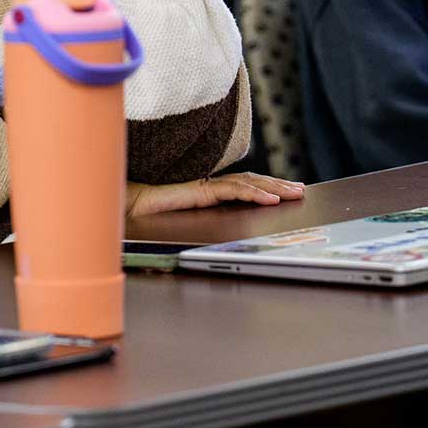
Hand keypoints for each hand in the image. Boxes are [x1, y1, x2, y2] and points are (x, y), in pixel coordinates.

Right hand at [124, 173, 304, 217]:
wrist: (127, 210)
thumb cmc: (149, 219)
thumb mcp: (185, 226)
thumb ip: (204, 228)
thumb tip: (224, 245)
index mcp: (208, 194)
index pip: (244, 186)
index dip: (266, 186)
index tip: (286, 192)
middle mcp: (210, 187)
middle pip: (251, 182)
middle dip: (278, 186)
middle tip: (300, 191)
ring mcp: (206, 187)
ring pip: (247, 183)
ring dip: (273, 188)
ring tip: (292, 194)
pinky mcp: (200, 191)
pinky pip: (232, 190)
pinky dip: (254, 193)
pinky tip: (270, 200)